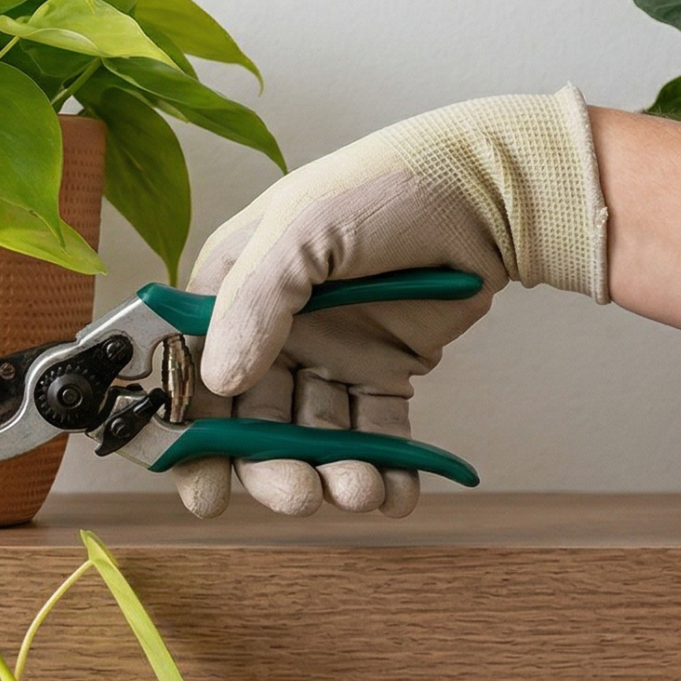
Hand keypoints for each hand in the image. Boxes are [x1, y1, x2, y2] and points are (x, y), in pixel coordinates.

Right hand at [171, 87, 604, 518]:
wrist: (494, 190)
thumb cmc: (387, 186)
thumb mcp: (302, 228)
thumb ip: (253, 302)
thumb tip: (217, 380)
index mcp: (232, 289)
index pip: (189, 371)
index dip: (186, 433)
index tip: (198, 486)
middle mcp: (272, 328)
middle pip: (248, 420)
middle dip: (267, 467)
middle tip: (295, 494)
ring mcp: (328, 352)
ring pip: (310, 435)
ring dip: (329, 473)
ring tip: (358, 490)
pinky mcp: (384, 370)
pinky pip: (373, 432)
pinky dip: (383, 469)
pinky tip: (394, 492)